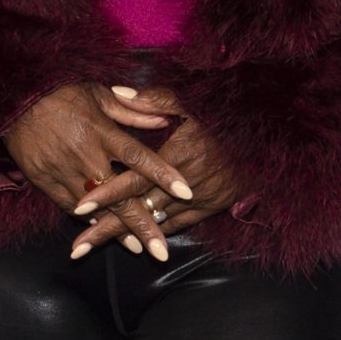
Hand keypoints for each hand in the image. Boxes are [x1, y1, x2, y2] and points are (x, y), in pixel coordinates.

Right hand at [1, 83, 196, 259]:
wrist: (14, 100)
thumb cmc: (60, 93)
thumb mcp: (98, 93)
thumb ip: (132, 111)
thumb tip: (164, 121)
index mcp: (101, 131)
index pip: (139, 157)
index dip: (163, 174)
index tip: (185, 191)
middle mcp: (85, 155)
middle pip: (120, 196)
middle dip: (143, 225)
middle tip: (161, 250)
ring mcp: (63, 171)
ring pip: (96, 209)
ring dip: (118, 230)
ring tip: (138, 249)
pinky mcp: (45, 181)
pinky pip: (70, 206)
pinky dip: (89, 221)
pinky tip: (104, 232)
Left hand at [66, 85, 246, 252]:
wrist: (263, 139)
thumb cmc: (219, 117)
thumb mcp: (189, 102)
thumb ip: (153, 98)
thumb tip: (118, 91)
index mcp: (178, 154)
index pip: (135, 179)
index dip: (107, 193)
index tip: (79, 206)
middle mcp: (188, 182)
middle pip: (139, 210)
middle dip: (107, 229)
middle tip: (77, 248)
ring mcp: (201, 198)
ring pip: (155, 223)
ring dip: (125, 236)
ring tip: (92, 248)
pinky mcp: (211, 208)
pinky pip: (176, 225)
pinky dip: (153, 231)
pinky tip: (130, 242)